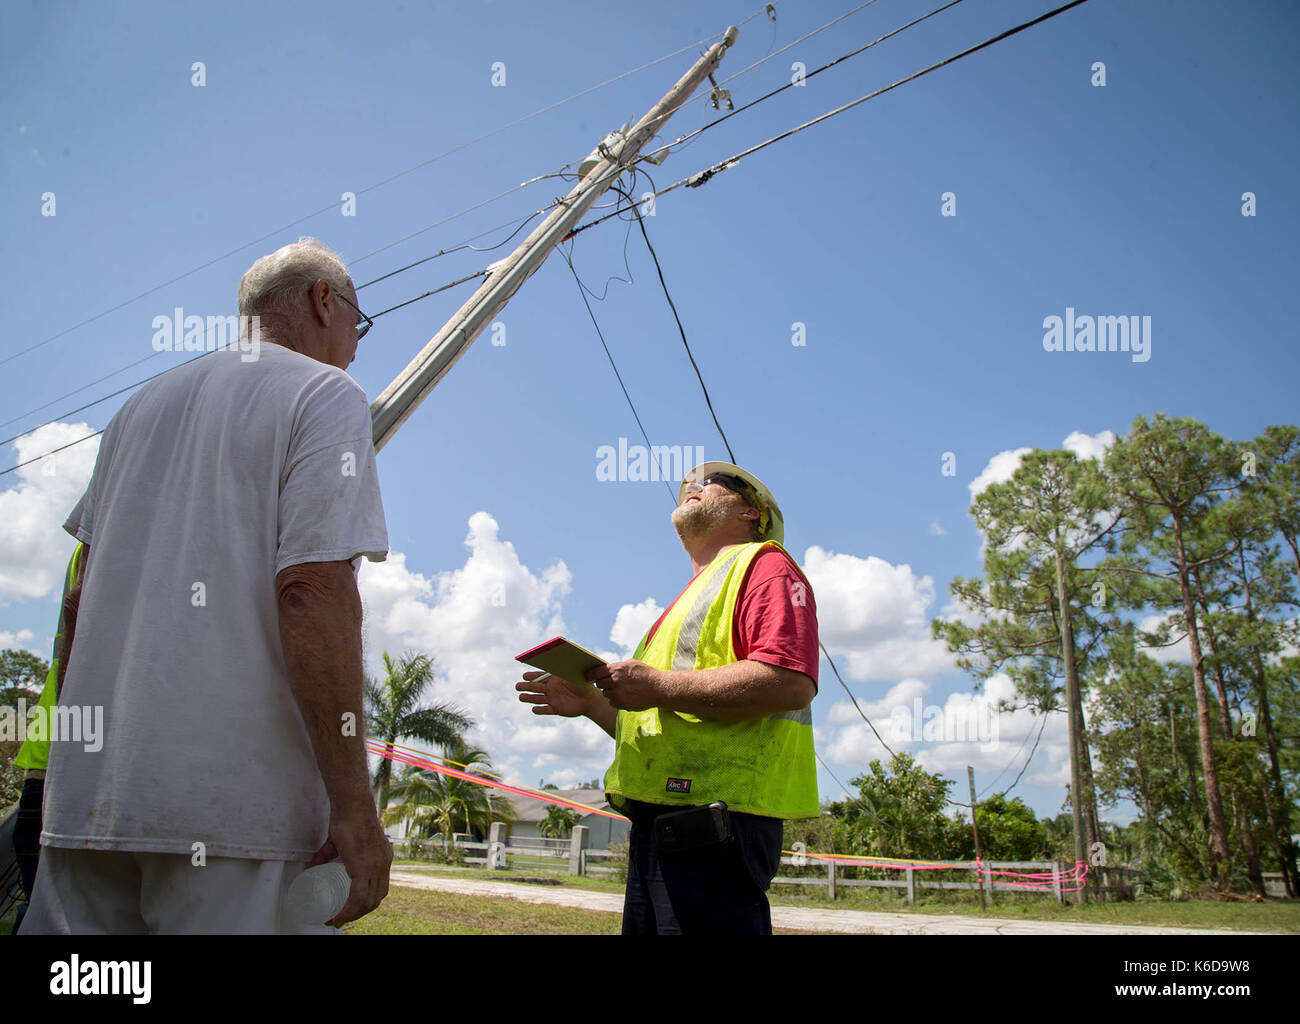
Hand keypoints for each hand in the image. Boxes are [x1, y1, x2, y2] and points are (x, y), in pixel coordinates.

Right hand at [310, 798, 391, 926]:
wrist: (351, 805)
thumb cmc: (346, 818)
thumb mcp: (339, 842)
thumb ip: (328, 856)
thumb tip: (313, 867)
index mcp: (383, 858)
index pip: (381, 888)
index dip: (367, 903)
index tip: (351, 910)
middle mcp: (383, 864)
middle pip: (376, 898)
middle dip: (359, 912)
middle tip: (341, 917)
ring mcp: (376, 866)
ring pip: (368, 902)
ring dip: (352, 915)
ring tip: (337, 919)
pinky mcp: (364, 868)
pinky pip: (357, 897)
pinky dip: (348, 911)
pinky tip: (338, 918)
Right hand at [515, 671, 597, 717]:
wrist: (590, 699)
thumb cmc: (583, 683)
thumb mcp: (574, 673)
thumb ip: (566, 668)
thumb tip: (560, 656)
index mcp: (553, 678)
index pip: (539, 676)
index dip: (531, 676)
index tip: (525, 676)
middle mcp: (550, 688)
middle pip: (535, 687)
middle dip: (526, 686)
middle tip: (518, 686)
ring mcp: (552, 699)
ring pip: (537, 698)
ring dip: (529, 698)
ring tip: (521, 697)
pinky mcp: (556, 709)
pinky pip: (546, 710)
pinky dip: (540, 710)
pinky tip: (535, 709)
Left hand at [586, 659, 665, 712]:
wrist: (659, 689)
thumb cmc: (646, 674)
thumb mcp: (632, 663)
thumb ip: (618, 666)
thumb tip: (608, 668)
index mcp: (617, 669)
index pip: (596, 672)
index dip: (589, 674)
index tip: (586, 676)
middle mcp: (615, 681)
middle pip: (599, 684)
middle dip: (602, 683)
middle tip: (609, 682)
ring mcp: (618, 694)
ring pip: (605, 694)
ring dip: (610, 692)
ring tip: (621, 689)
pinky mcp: (622, 704)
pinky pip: (612, 702)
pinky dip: (616, 700)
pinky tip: (625, 696)